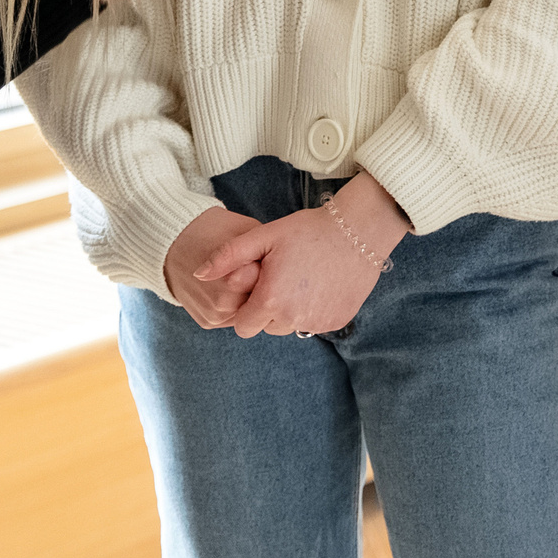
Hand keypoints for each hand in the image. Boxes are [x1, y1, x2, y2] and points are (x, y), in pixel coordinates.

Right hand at [163, 207, 263, 329]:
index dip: (270, 269)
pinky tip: (228, 288)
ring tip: (239, 275)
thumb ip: (267, 252)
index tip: (263, 258)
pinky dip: (236, 306)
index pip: (270, 283)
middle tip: (251, 267)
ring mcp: (214, 316)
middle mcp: (223, 303)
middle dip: (262, 287)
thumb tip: (288, 269)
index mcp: (235, 278)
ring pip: (248, 312)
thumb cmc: (215, 230)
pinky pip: (233, 317)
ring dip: (250, 298)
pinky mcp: (207, 322)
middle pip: (260, 301)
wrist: (174, 241)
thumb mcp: (246, 231)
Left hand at [199, 173, 412, 339]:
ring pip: (290, 327)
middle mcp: (294, 318)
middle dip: (268, 308)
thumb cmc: (309, 230)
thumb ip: (228, 256)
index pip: (243, 325)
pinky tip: (320, 284)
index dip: (247, 306)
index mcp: (271, 300)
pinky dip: (313, 310)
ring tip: (301, 279)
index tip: (259, 283)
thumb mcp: (265, 236)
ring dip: (290, 311)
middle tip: (281, 277)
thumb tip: (197, 274)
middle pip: (266, 327)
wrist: (359, 231)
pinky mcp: (337, 322)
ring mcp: (318, 322)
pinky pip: (314, 324)